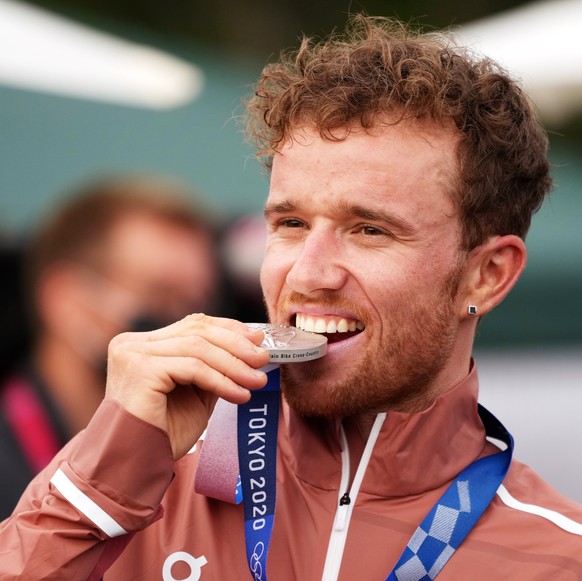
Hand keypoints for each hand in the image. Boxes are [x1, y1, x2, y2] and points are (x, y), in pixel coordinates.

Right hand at [105, 314, 268, 458]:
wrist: (134, 467)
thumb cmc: (163, 434)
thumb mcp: (195, 392)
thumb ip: (213, 367)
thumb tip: (251, 350)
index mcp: (143, 344)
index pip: (192, 325)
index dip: (229, 329)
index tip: (258, 341)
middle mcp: (133, 343)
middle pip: (197, 331)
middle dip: (237, 344)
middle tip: (264, 359)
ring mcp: (133, 353)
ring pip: (198, 348)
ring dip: (234, 364)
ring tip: (257, 381)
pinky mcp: (140, 369)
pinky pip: (193, 367)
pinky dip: (221, 380)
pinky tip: (240, 395)